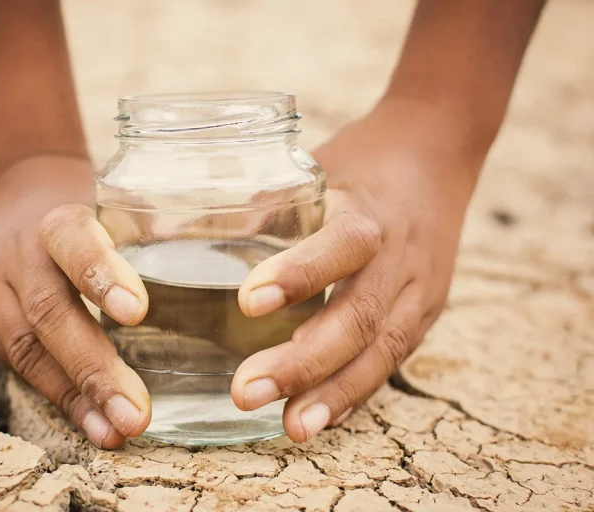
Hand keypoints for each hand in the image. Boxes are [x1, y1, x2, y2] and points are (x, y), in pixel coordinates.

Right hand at [0, 155, 150, 448]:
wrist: (16, 202)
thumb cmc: (90, 215)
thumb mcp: (118, 207)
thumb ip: (160, 236)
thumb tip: (234, 266)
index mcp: (57, 218)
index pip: (73, 241)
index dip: (100, 274)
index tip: (138, 312)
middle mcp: (18, 254)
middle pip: (49, 312)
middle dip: (94, 367)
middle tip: (137, 413)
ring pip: (29, 351)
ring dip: (78, 398)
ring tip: (118, 431)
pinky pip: (21, 368)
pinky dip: (63, 400)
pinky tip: (96, 427)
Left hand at [231, 98, 481, 441]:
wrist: (438, 154)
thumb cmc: (360, 161)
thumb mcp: (313, 168)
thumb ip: (257, 205)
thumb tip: (167, 234)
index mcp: (370, 209)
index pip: (342, 245)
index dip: (300, 274)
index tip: (247, 303)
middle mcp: (401, 256)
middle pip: (360, 317)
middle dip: (304, 361)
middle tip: (245, 390)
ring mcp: (421, 291)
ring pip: (381, 351)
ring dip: (333, 393)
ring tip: (290, 427)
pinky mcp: (425, 314)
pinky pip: (391, 361)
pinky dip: (355, 393)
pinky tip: (320, 419)